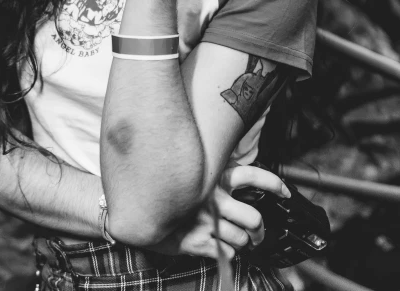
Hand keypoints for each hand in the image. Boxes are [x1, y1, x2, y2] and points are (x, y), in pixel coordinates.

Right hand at [148, 163, 290, 259]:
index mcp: (216, 177)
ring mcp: (205, 221)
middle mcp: (213, 198)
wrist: (141, 208)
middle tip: (257, 234)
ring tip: (235, 241)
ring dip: (243, 243)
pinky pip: (226, 253)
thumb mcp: (195, 173)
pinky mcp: (196, 241)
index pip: (254, 176)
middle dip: (260, 231)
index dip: (275, 183)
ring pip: (242, 239)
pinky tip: (221, 246)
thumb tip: (239, 178)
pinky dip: (229, 253)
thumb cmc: (172, 189)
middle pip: (254, 218)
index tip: (286, 192)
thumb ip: (216, 174)